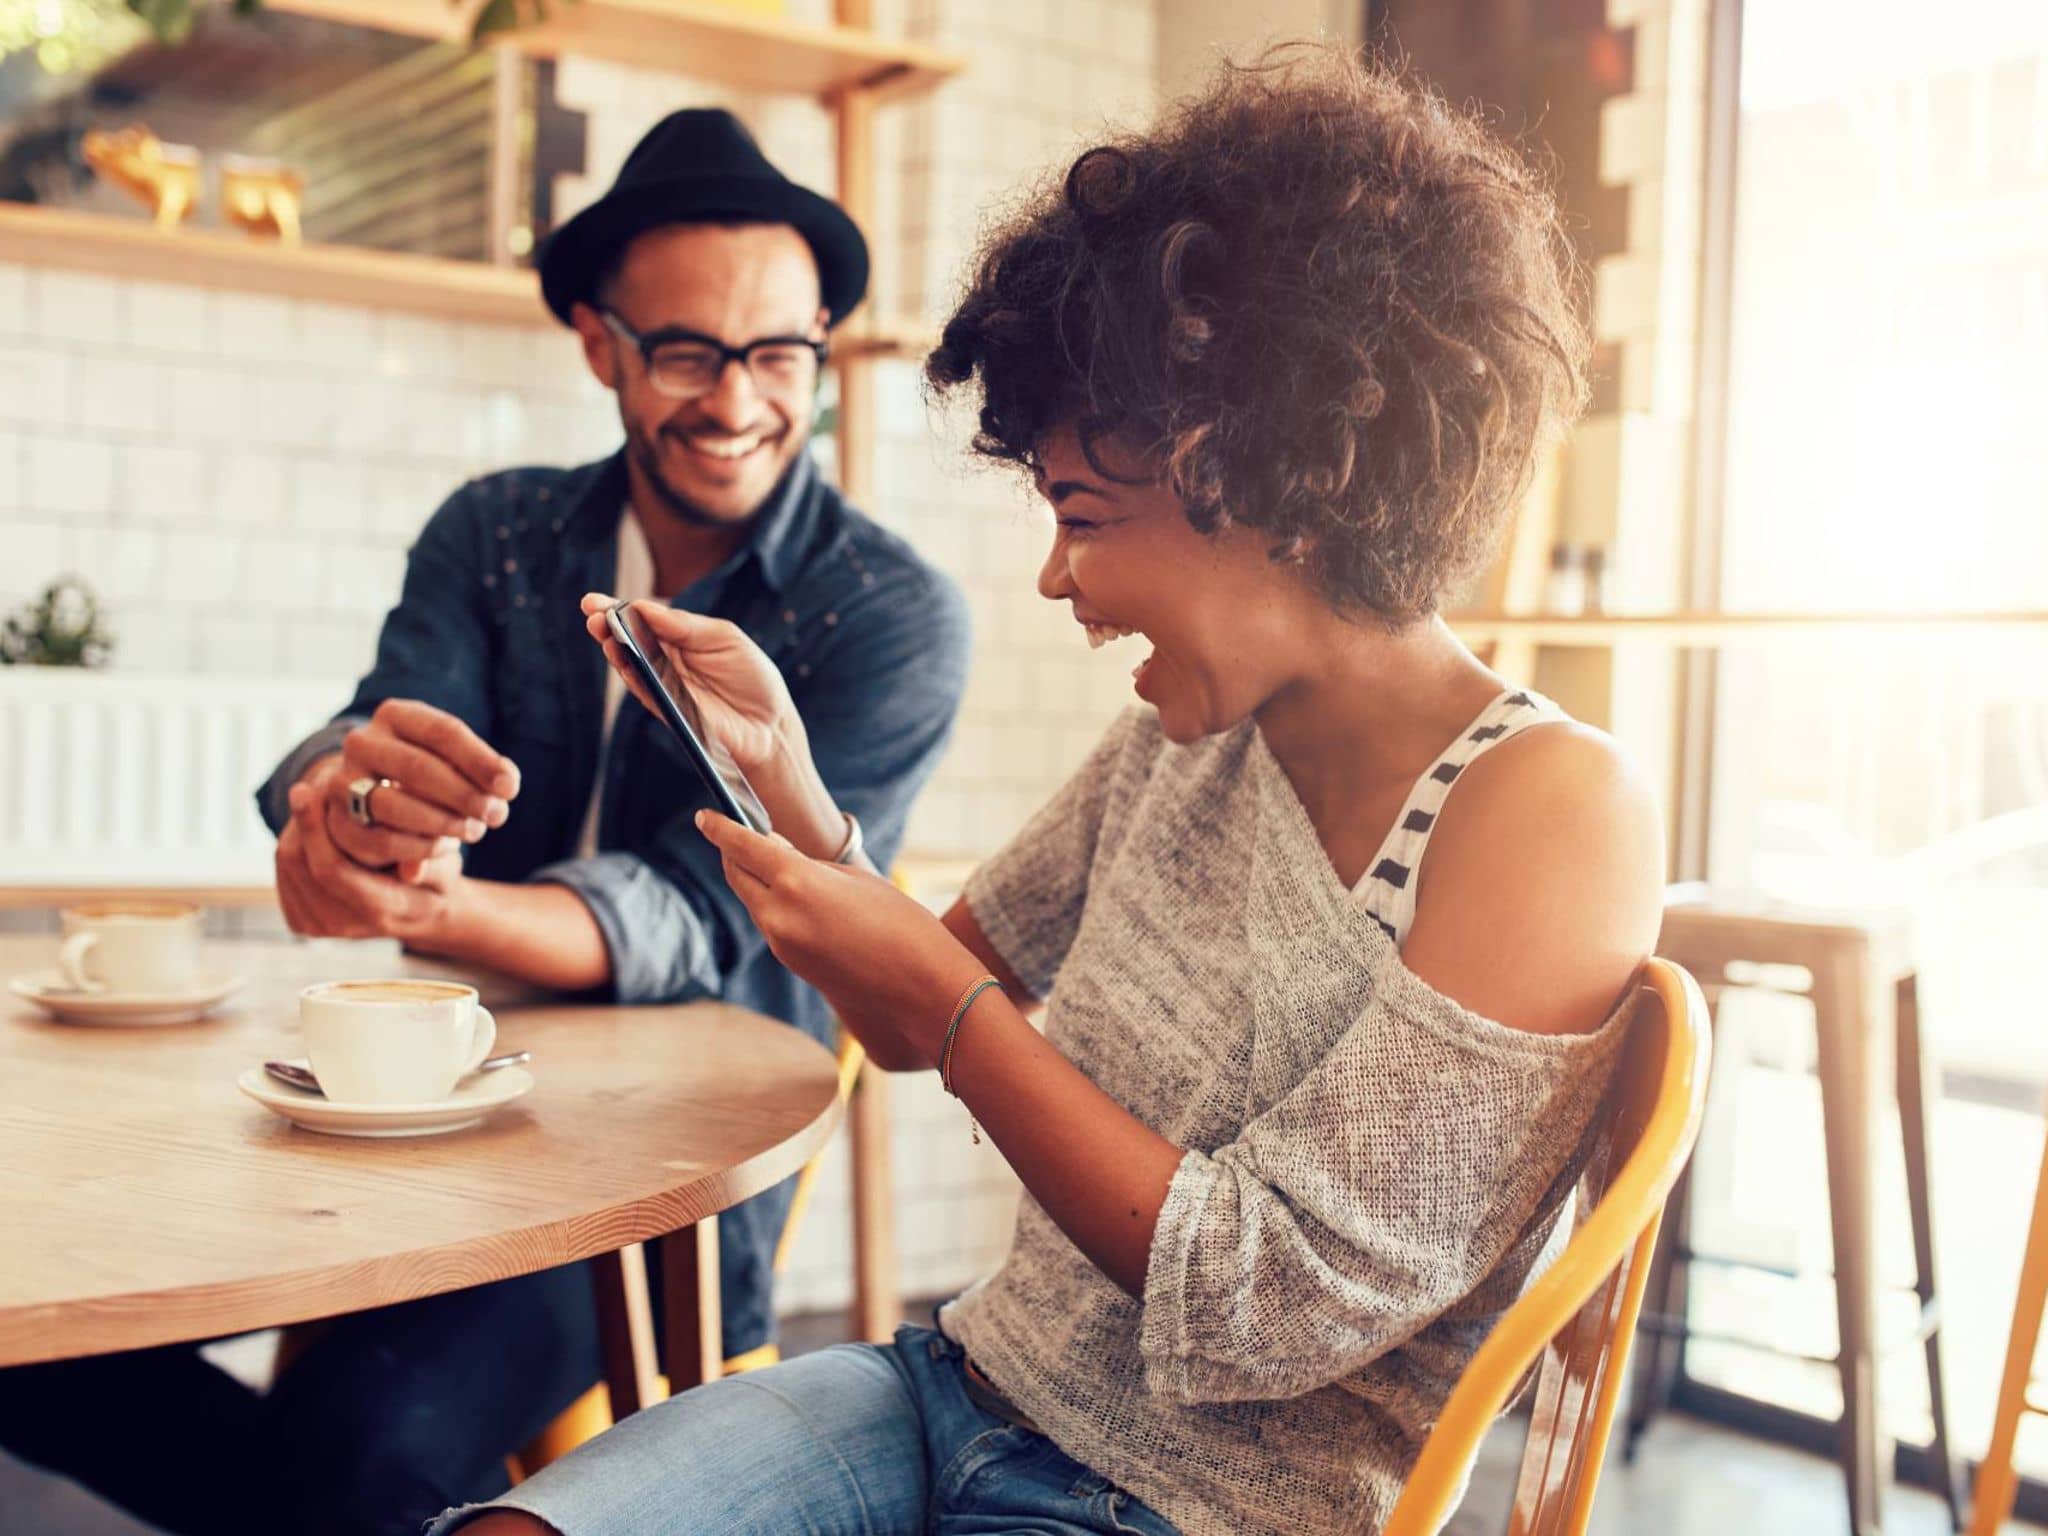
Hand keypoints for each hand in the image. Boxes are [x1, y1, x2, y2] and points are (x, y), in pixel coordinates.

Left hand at [275, 777, 462, 943]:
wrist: (423, 910)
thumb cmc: (438, 874)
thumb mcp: (447, 864)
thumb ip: (433, 863)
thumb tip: (412, 868)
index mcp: (383, 912)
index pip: (332, 871)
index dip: (314, 828)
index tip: (307, 789)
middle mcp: (346, 926)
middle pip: (300, 865)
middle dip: (302, 822)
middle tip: (308, 787)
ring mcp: (321, 928)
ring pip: (288, 866)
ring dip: (297, 830)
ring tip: (315, 803)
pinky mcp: (304, 922)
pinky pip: (284, 873)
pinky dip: (295, 844)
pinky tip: (314, 827)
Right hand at [323, 700, 520, 870]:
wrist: (373, 792)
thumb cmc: (430, 772)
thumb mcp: (455, 760)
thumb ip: (484, 769)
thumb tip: (505, 786)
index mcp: (395, 715)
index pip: (443, 732)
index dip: (480, 761)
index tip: (510, 788)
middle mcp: (362, 742)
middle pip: (417, 767)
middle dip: (463, 795)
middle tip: (497, 815)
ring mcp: (343, 780)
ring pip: (393, 804)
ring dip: (442, 823)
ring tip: (475, 830)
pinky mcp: (337, 821)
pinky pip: (380, 840)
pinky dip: (419, 848)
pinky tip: (446, 847)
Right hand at [580, 593, 798, 774]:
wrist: (771, 724)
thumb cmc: (752, 677)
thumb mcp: (725, 638)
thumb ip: (686, 626)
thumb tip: (645, 607)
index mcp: (679, 636)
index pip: (642, 619)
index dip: (617, 608)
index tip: (593, 601)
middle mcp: (665, 660)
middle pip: (628, 640)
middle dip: (606, 625)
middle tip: (590, 612)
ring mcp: (664, 686)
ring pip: (630, 666)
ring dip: (614, 648)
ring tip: (601, 631)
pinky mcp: (668, 711)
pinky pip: (644, 692)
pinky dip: (631, 676)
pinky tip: (621, 659)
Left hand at [695, 810, 985, 1069]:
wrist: (922, 987)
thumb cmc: (901, 923)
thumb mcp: (856, 879)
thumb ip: (810, 864)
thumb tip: (776, 854)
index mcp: (797, 882)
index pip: (743, 847)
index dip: (721, 828)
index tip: (705, 816)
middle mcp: (779, 915)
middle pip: (737, 875)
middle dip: (734, 853)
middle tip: (739, 833)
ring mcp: (782, 944)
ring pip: (753, 901)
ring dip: (756, 880)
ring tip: (775, 861)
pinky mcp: (791, 963)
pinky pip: (770, 924)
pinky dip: (773, 904)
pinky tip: (795, 897)